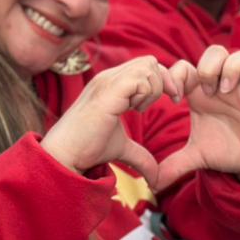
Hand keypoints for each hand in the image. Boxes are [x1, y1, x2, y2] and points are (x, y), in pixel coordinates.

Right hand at [40, 56, 169, 185]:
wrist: (67, 153)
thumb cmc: (89, 148)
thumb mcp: (122, 148)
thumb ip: (140, 156)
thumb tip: (156, 178)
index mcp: (113, 84)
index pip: (147, 66)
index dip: (164, 81)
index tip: (173, 101)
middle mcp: (110, 77)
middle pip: (151, 61)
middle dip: (164, 82)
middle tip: (163, 104)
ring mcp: (108, 81)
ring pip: (148, 67)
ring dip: (153, 90)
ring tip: (137, 109)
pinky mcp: (108, 91)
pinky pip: (141, 80)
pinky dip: (146, 95)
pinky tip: (132, 110)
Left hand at [158, 46, 239, 189]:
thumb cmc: (226, 150)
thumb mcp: (197, 156)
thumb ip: (174, 164)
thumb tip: (151, 183)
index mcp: (201, 93)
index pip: (186, 67)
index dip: (176, 75)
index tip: (175, 99)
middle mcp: (222, 85)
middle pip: (214, 52)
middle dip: (207, 67)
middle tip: (206, 91)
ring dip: (231, 69)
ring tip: (226, 92)